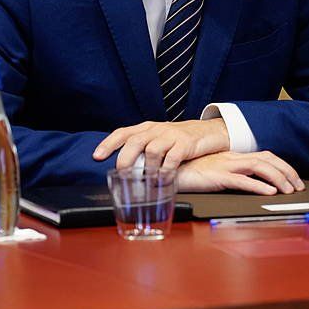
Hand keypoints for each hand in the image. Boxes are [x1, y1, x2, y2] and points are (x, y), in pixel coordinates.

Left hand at [93, 118, 230, 170]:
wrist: (211, 131)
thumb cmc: (183, 138)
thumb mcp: (161, 137)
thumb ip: (145, 147)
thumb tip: (125, 166)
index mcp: (148, 128)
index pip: (124, 132)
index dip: (108, 144)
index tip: (97, 156)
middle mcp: (158, 130)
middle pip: (134, 141)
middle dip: (124, 160)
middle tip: (122, 175)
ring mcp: (172, 135)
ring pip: (151, 151)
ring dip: (147, 169)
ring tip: (147, 181)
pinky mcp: (186, 144)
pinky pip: (171, 160)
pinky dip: (165, 172)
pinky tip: (164, 180)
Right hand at [176, 151, 304, 193]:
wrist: (166, 170)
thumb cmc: (188, 173)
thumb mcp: (214, 173)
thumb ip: (230, 176)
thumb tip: (252, 186)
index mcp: (233, 156)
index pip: (265, 156)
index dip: (282, 167)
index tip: (293, 179)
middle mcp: (232, 157)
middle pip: (268, 159)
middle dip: (287, 172)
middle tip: (299, 187)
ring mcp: (225, 165)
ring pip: (260, 167)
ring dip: (278, 179)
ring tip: (289, 191)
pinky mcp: (217, 176)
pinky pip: (242, 180)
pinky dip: (258, 186)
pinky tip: (269, 193)